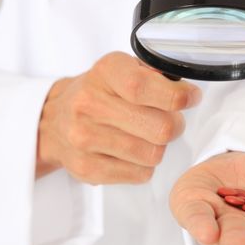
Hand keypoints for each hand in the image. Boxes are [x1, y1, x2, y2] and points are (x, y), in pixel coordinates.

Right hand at [36, 52, 201, 181]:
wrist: (54, 121)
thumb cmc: (98, 93)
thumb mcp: (121, 69)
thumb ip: (153, 75)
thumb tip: (184, 91)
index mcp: (104, 72)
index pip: (143, 87)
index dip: (176, 96)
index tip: (190, 98)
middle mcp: (89, 104)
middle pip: (160, 127)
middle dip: (175, 125)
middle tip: (169, 120)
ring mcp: (84, 138)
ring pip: (153, 154)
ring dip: (159, 147)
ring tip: (146, 136)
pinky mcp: (86, 168)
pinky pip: (140, 174)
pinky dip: (144, 165)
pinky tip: (131, 153)